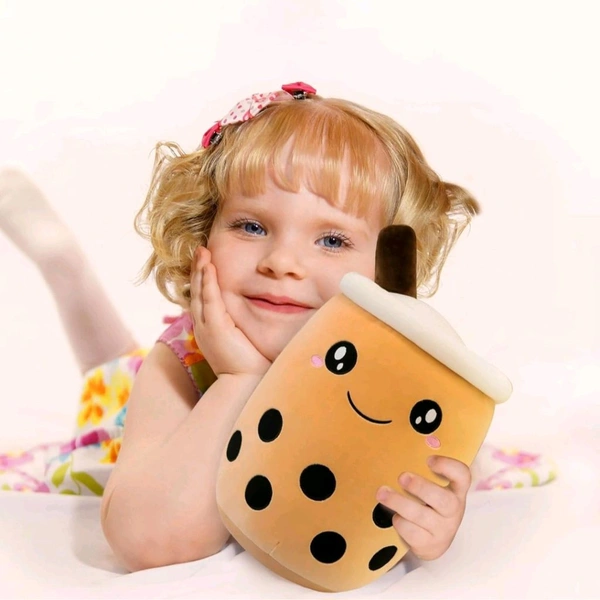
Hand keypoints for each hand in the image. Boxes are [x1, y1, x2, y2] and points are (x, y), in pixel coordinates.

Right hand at [190, 246, 270, 377]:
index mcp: (210, 328)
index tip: (207, 262)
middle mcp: (204, 325)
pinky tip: (208, 267)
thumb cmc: (249, 364)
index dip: (203, 279)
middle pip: (198, 291)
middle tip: (201, 250)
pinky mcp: (214, 327)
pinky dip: (208, 282)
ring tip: (202, 252)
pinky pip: (209, 299)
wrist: (245, 383)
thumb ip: (245, 325)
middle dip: (199, 270)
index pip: (204, 298)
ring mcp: (207, 326)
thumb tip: (261, 312)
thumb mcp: (244, 339)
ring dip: (201, 270)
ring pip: (200, 292)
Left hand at [376, 456, 470, 560]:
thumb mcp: (433, 488)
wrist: (431, 541)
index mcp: (456, 490)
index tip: (429, 459)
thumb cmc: (429, 505)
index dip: (448, 467)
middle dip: (420, 487)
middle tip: (402, 476)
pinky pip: (412, 532)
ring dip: (399, 502)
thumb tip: (399, 449)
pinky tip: (395, 516)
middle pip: (444, 500)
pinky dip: (400, 522)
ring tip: (382, 492)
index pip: (463, 476)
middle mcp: (454, 511)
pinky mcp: (429, 545)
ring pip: (422, 516)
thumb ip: (423, 472)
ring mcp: (443, 530)